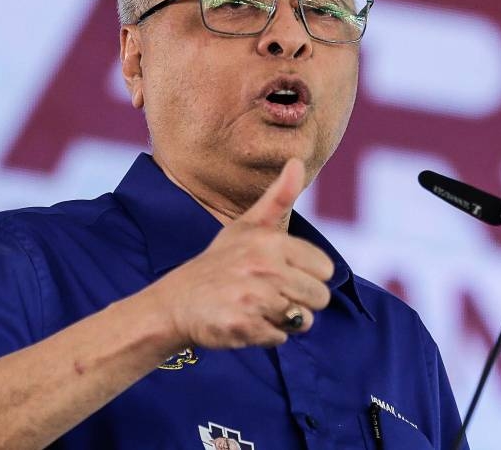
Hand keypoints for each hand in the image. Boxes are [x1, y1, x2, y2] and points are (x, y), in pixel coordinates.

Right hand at [147, 159, 333, 348]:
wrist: (175, 302)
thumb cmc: (219, 263)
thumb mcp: (247, 225)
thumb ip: (278, 196)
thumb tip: (296, 160)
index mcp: (271, 241)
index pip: (325, 269)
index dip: (308, 276)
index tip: (281, 273)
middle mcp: (264, 267)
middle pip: (319, 297)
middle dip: (299, 301)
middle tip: (268, 294)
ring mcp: (253, 298)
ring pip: (303, 320)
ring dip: (284, 320)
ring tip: (257, 307)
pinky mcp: (243, 326)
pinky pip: (280, 338)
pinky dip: (266, 336)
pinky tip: (245, 321)